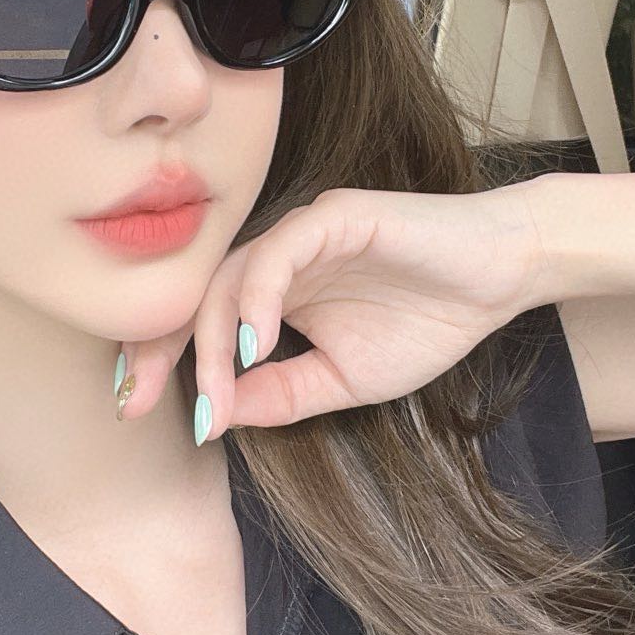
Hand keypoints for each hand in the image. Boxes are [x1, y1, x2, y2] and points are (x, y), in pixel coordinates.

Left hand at [115, 181, 547, 439]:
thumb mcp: (342, 380)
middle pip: (192, 297)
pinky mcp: (332, 217)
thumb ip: (282, 396)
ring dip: (209, 337)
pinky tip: (253, 344)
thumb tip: (218, 417)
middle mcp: (274, 259)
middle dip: (158, 350)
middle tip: (137, 403)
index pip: (195, 323)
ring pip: (227, 277)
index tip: (134, 411)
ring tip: (213, 389)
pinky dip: (257, 299)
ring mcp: (299, 234)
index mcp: (270, 294)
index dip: (159, 362)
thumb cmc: (427, 320)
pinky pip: (277, 253)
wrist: (499, 279)